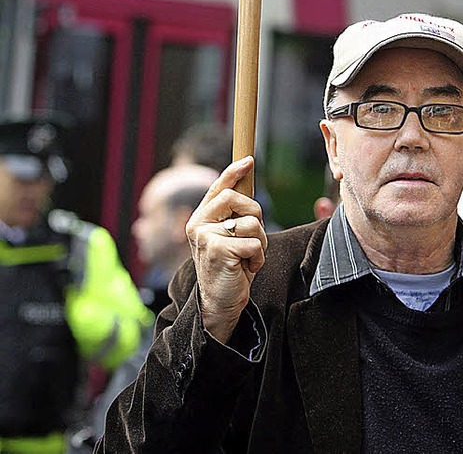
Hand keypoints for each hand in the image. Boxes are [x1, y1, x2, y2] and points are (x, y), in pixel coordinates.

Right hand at [186, 156, 267, 342]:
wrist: (220, 305)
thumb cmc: (229, 269)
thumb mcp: (229, 238)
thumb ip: (233, 215)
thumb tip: (245, 183)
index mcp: (200, 219)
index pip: (217, 188)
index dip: (233, 172)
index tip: (248, 161)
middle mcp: (198, 224)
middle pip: (237, 198)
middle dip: (256, 215)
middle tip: (253, 238)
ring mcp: (206, 237)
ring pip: (251, 222)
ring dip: (259, 242)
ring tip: (247, 258)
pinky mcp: (218, 250)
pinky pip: (254, 242)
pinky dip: (258, 257)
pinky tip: (246, 269)